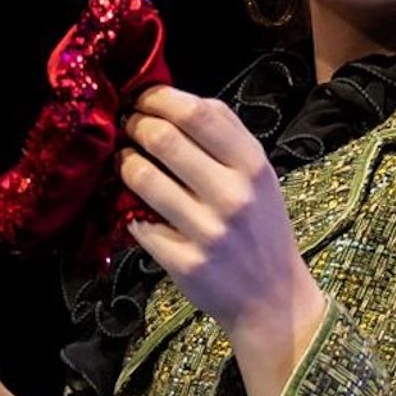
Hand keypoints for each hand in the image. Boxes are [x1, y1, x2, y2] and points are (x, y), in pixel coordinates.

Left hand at [117, 88, 325, 395]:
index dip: (159, 98)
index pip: (198, 113)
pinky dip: (128, 210)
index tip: (142, 98)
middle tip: (126, 126)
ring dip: (124, 162)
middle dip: (134, 125)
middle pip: (163, 139)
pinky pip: (138, 224)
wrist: (272, 298)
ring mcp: (208, 231)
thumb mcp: (260, 175)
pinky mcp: (185, 263)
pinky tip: (132, 206)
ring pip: (144, 178)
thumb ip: (226, 136)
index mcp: (253, 165)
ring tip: (123, 160)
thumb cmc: (261, 228)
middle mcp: (233, 195)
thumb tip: (175, 98)